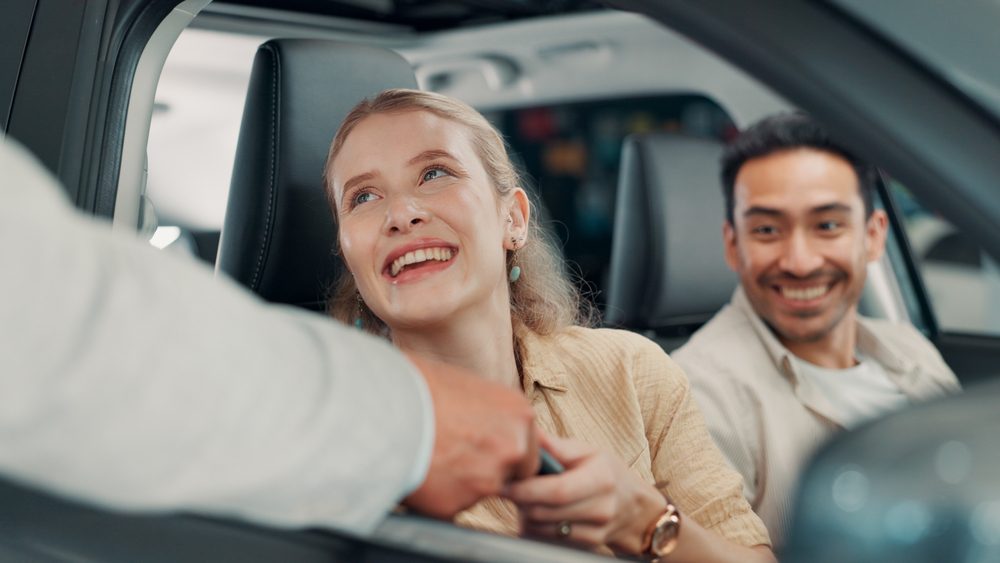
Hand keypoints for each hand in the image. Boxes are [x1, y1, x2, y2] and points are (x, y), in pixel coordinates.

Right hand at [402, 354, 539, 518]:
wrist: (384, 405)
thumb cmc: (419, 386)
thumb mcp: (469, 388)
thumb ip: (491, 414)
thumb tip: (491, 427)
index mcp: (519, 414)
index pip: (527, 449)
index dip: (502, 451)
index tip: (481, 446)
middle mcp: (513, 448)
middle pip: (512, 474)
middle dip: (489, 470)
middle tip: (456, 455)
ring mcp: (487, 480)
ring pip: (479, 490)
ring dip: (460, 481)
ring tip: (430, 454)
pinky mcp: (457, 505)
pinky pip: (450, 504)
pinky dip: (436, 493)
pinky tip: (419, 468)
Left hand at [504, 433, 664, 553]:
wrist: (633, 508)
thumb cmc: (606, 472)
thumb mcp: (588, 452)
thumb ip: (557, 446)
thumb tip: (528, 433)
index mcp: (601, 479)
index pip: (558, 491)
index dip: (526, 489)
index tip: (504, 484)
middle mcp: (601, 509)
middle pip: (545, 512)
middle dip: (520, 501)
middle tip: (508, 488)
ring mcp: (595, 532)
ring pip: (542, 529)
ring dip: (525, 514)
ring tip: (525, 498)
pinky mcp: (586, 546)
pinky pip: (547, 540)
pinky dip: (534, 527)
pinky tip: (537, 512)